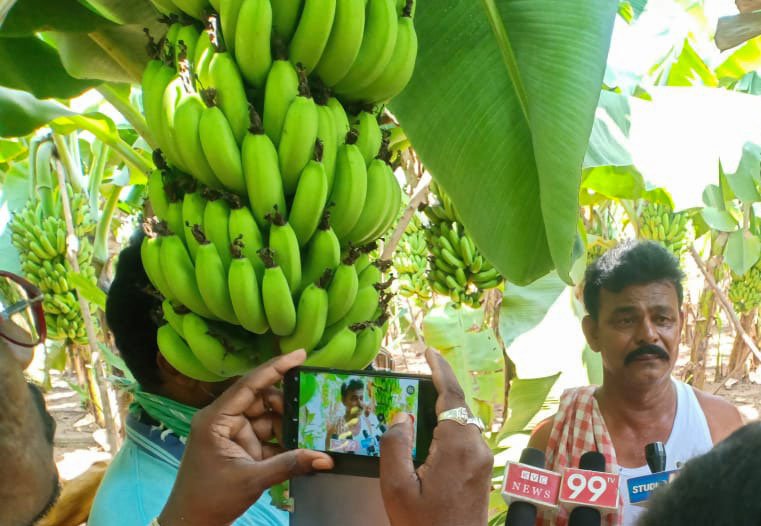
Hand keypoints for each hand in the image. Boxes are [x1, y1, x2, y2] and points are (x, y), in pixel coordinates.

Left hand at [158, 350, 333, 525]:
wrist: (193, 524)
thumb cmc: (211, 498)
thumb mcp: (251, 479)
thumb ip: (289, 465)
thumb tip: (325, 459)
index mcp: (216, 418)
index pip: (249, 384)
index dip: (275, 368)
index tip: (300, 354)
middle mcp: (224, 419)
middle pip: (262, 399)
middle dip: (287, 403)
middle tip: (315, 404)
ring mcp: (233, 433)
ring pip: (267, 417)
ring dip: (288, 423)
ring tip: (313, 427)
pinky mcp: (241, 447)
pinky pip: (267, 435)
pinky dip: (284, 439)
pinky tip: (303, 442)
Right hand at [379, 348, 492, 525]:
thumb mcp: (396, 488)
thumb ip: (395, 446)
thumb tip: (401, 417)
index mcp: (458, 448)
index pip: (452, 396)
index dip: (441, 370)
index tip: (429, 351)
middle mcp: (477, 448)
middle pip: (460, 405)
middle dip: (441, 385)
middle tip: (420, 370)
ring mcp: (483, 460)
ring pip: (464, 420)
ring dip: (445, 405)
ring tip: (421, 396)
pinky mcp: (483, 470)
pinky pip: (466, 435)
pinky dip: (449, 423)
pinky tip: (431, 428)